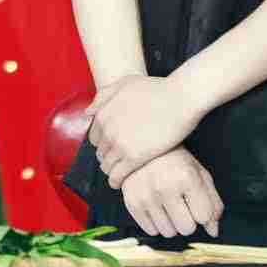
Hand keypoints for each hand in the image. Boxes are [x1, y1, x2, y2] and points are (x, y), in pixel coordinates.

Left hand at [88, 73, 204, 188]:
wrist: (178, 98)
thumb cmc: (155, 88)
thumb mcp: (124, 83)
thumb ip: (104, 96)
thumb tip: (88, 112)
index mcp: (102, 114)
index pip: (94, 136)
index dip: (102, 143)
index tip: (110, 147)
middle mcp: (107, 130)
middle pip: (100, 151)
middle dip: (106, 156)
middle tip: (116, 161)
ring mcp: (119, 144)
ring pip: (107, 165)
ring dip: (110, 170)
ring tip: (118, 173)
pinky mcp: (134, 158)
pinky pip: (118, 175)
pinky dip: (116, 181)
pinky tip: (119, 183)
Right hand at [119, 147, 222, 238]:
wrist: (141, 146)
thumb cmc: (175, 160)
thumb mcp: (199, 173)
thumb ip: (212, 202)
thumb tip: (213, 231)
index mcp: (186, 177)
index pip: (204, 217)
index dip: (202, 211)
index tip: (196, 201)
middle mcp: (165, 187)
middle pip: (187, 229)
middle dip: (187, 219)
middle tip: (181, 202)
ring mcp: (146, 195)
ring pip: (169, 232)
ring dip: (171, 222)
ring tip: (167, 203)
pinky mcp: (132, 202)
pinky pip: (151, 230)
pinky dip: (156, 222)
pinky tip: (155, 205)